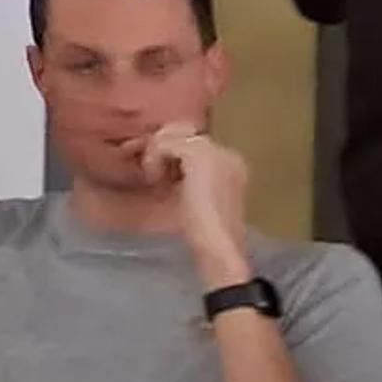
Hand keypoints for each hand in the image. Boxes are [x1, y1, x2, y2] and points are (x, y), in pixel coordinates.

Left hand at [149, 124, 255, 286]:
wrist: (218, 250)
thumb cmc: (201, 235)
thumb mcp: (189, 197)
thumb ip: (180, 175)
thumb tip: (156, 158)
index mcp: (229, 164)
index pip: (191, 141)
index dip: (167, 154)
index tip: (156, 176)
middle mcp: (227, 153)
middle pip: (181, 131)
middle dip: (160, 148)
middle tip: (152, 176)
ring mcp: (216, 152)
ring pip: (172, 134)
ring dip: (156, 154)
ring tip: (155, 181)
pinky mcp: (201, 156)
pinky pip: (165, 143)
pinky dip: (154, 159)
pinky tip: (155, 181)